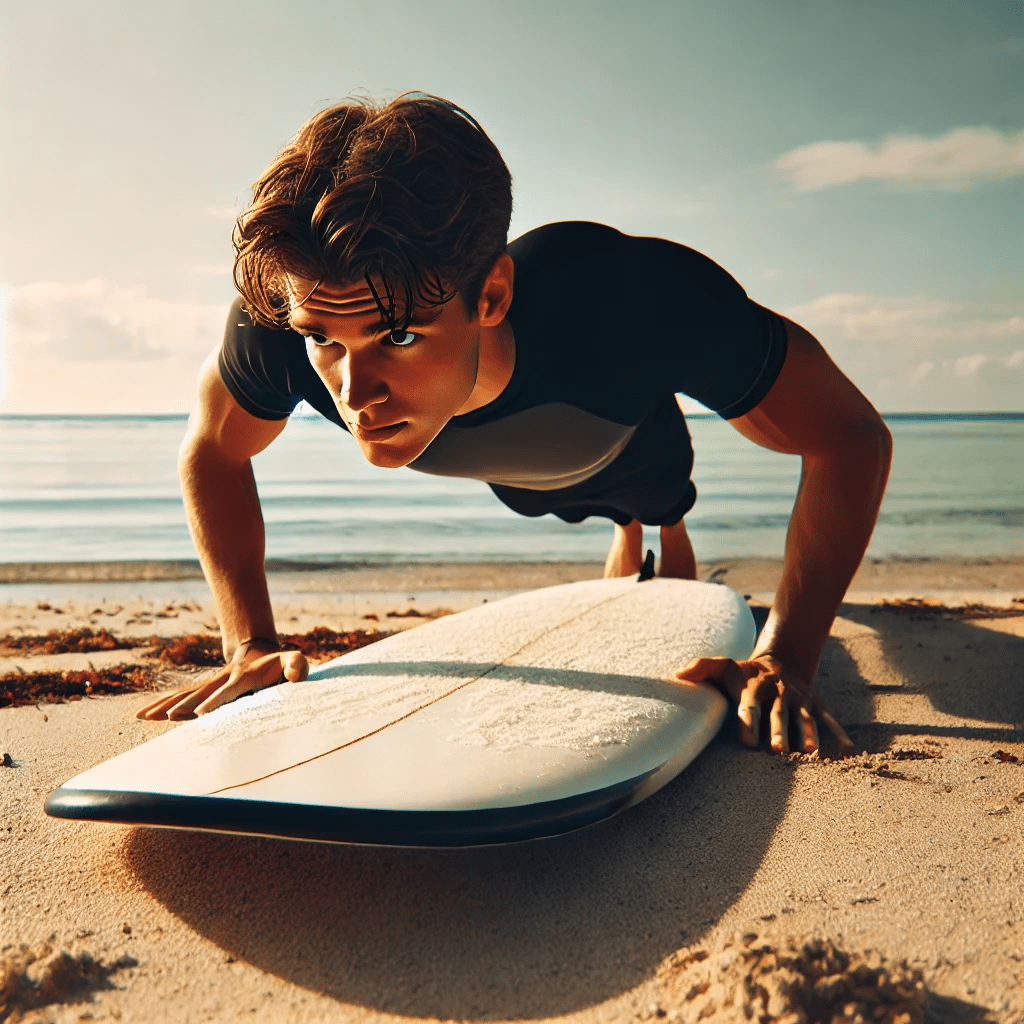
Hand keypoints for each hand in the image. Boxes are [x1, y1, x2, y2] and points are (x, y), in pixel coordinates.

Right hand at [136, 643, 308, 720]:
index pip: (228, 691)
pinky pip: (182, 698)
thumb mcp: (293, 661)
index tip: (201, 712)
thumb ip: (297, 665)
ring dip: (165, 705)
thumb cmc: (281, 664)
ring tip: (143, 715)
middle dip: (183, 704)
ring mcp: (210, 685)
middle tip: (167, 716)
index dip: (216, 700)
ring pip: (185, 694)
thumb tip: (295, 674)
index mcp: (243, 678)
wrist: (258, 652)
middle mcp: (222, 681)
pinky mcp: (204, 691)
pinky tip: (146, 716)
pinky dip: (163, 705)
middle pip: (199, 693)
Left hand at [675, 654, 852, 754]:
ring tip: (811, 754)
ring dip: (808, 735)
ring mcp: (800, 699)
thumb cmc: (744, 673)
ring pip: (805, 719)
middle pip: (778, 715)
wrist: (779, 660)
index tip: (746, 740)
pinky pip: (829, 719)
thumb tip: (677, 674)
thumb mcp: (723, 666)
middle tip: (778, 751)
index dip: (747, 722)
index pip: (749, 707)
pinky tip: (849, 751)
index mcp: (754, 689)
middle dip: (778, 732)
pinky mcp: (815, 704)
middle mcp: (779, 694)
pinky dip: (840, 734)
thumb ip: (701, 669)